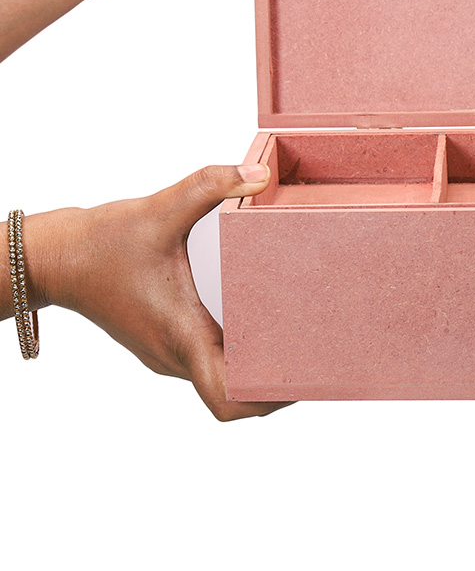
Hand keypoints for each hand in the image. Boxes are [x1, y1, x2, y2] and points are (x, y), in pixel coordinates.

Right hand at [28, 163, 288, 421]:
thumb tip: (261, 174)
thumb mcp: (159, 208)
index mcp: (181, 334)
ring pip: (220, 380)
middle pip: (233, 394)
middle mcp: (174, 354)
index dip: (267, 399)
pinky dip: (237, 355)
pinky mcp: (163, 341)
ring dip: (257, 369)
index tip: (303, 380)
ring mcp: (167, 353)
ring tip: (300, 341)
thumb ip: (210, 185)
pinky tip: (261, 325)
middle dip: (277, 383)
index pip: (226, 398)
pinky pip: (208, 363)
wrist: (55, 257)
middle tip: (319, 355)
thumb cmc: (101, 240)